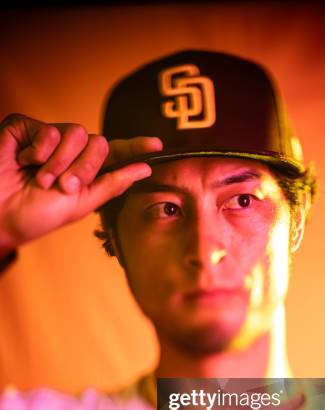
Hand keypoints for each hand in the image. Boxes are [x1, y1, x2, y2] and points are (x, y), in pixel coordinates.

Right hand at [0, 113, 161, 254]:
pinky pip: (48, 129)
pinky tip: (23, 163)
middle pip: (99, 143)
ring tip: (41, 180)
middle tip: (64, 187)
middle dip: (85, 168)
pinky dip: (39, 152)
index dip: (136, 147)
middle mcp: (69, 151)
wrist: (0, 214)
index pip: (115, 153)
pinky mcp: (26, 128)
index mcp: (84, 170)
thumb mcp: (80, 204)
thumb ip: (112, 184)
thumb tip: (145, 169)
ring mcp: (48, 137)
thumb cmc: (36, 215)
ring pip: (76, 132)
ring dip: (60, 162)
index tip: (157, 144)